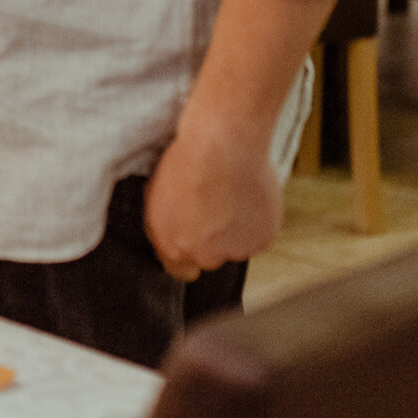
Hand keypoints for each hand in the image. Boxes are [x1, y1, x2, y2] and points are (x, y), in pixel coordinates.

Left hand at [144, 111, 283, 280]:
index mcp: (174, 248)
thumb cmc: (186, 162)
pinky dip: (257, 220)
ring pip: (237, 246)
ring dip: (237, 228)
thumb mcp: (156, 196)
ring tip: (233, 194)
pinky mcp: (262, 240)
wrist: (222, 146)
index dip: (188, 253)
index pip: (181, 271)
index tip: (194, 238)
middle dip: (213, 238)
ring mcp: (236, 251)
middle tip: (216, 205)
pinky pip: (259, 235)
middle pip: (210, 258)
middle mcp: (205, 257)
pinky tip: (249, 194)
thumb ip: (165, 227)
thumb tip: (171, 236)